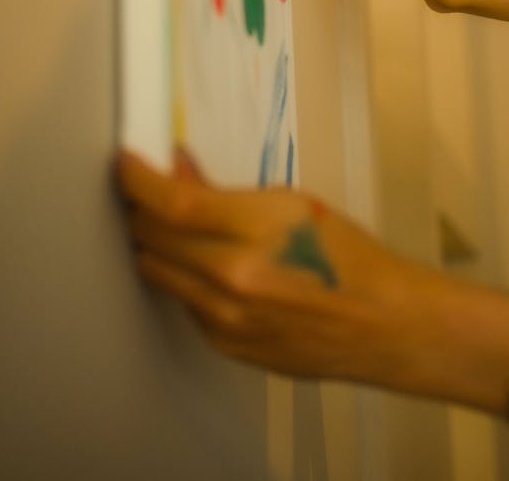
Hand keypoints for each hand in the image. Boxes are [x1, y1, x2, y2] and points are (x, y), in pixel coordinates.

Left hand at [115, 147, 448, 386]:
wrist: (382, 323)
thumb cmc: (347, 257)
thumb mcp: (292, 204)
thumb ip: (227, 192)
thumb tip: (180, 171)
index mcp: (257, 230)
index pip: (173, 202)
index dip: (137, 180)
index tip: (126, 165)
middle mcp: (235, 278)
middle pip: (152, 238)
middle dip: (142, 210)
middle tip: (148, 193)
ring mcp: (227, 318)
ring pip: (157, 272)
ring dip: (158, 245)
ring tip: (178, 229)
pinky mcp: (226, 345)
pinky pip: (184, 303)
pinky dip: (187, 280)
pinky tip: (213, 269)